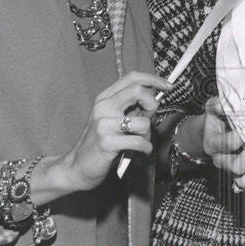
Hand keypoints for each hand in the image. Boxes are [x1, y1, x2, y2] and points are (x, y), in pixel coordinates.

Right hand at [55, 71, 171, 191]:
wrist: (76, 167)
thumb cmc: (100, 144)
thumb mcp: (112, 120)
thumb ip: (130, 108)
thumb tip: (155, 98)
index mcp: (105, 98)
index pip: (132, 77)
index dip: (154, 79)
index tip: (168, 86)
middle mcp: (103, 107)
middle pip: (139, 90)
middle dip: (152, 106)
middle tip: (148, 120)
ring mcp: (104, 125)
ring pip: (144, 123)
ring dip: (147, 136)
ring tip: (138, 144)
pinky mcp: (108, 143)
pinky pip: (140, 143)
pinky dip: (145, 150)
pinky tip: (138, 154)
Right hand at [202, 96, 244, 191]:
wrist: (217, 134)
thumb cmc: (219, 118)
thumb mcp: (214, 109)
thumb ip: (218, 106)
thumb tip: (225, 105)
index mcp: (213, 144)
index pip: (228, 144)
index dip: (241, 137)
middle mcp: (222, 161)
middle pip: (236, 167)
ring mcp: (233, 172)